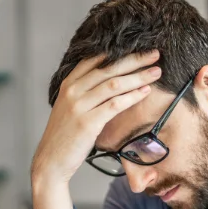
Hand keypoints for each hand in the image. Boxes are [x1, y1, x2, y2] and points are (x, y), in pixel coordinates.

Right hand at [31, 50, 162, 185]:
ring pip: (114, 84)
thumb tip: (110, 81)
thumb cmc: (65, 136)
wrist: (51, 161)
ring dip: (138, 76)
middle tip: (155, 54)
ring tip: (156, 72)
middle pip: (108, 68)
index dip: (119, 51)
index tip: (139, 47)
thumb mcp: (69, 108)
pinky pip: (115, 104)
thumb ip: (84, 92)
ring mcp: (78, 106)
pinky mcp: (87, 122)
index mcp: (68, 84)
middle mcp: (72, 91)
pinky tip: (146, 92)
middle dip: (135, 59)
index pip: (95, 59)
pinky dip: (133, 96)